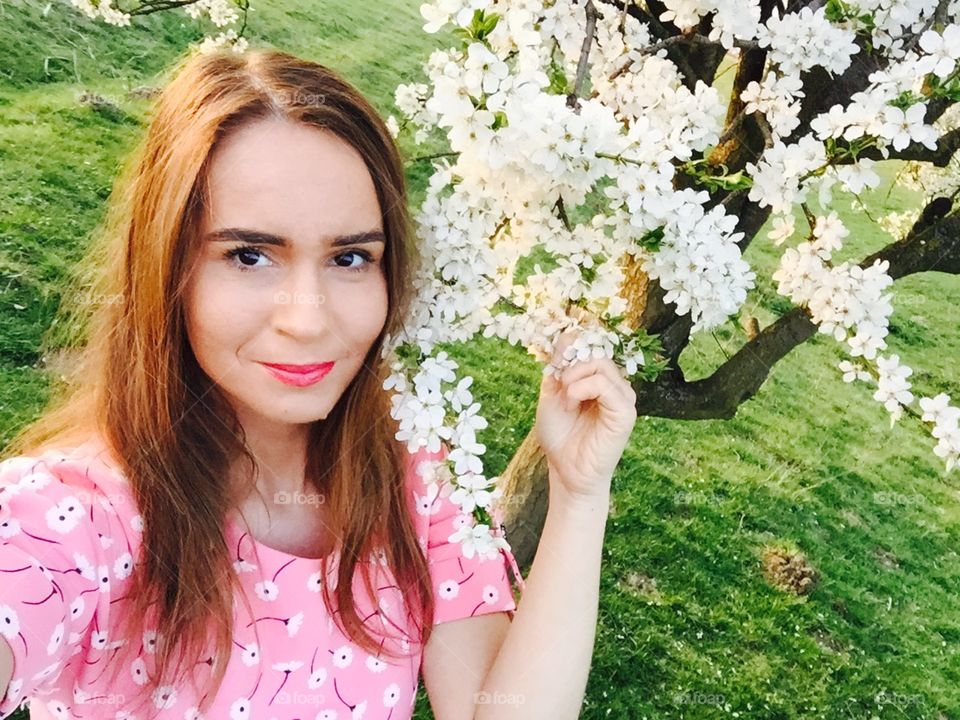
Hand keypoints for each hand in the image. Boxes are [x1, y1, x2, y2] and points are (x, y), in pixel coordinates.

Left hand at [534, 329, 637, 502]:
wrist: (565, 470)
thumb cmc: (559, 435)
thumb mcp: (551, 394)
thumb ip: (559, 367)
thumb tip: (566, 337)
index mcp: (599, 379)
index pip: (590, 346)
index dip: (568, 349)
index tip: (553, 367)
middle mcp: (615, 385)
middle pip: (595, 352)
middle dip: (570, 365)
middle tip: (559, 388)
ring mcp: (623, 397)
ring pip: (601, 364)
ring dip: (574, 377)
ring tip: (566, 400)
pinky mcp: (626, 412)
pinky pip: (606, 384)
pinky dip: (583, 387)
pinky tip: (573, 402)